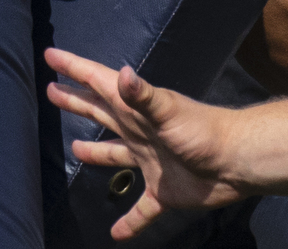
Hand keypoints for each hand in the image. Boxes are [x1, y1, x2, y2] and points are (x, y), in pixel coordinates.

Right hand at [45, 48, 252, 239]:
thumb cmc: (203, 132)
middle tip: (53, 92)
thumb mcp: (170, 110)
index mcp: (135, 111)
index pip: (98, 84)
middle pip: (100, 113)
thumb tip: (120, 73)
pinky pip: (141, 209)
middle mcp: (138, 132)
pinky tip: (116, 233)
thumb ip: (144, 95)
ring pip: (115, 155)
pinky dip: (129, 220)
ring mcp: (150, 162)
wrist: (237, 162)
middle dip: (76, 101)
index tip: (51, 56)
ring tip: (76, 150)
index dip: (73, 68)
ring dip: (96, 153)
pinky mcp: (163, 191)